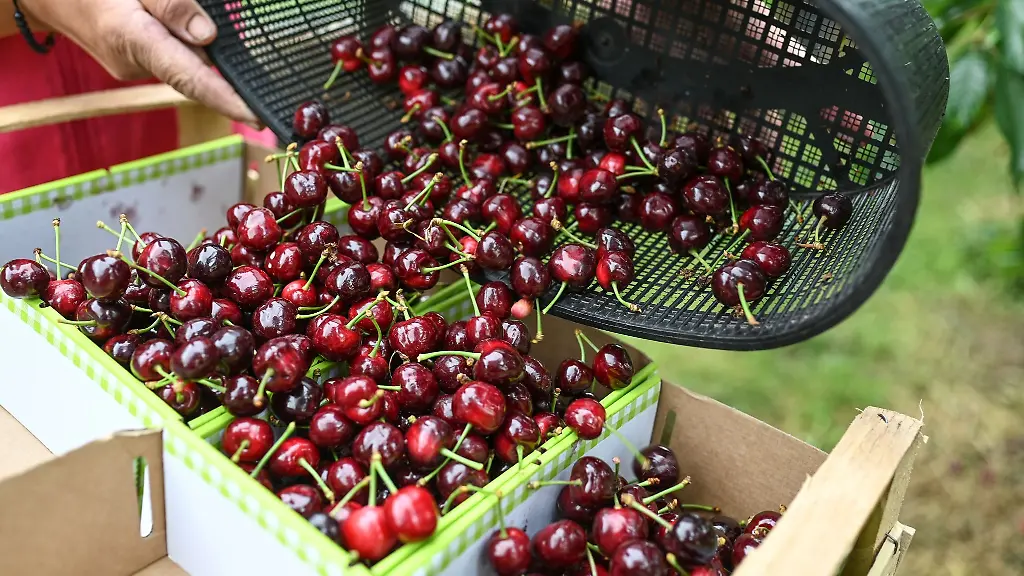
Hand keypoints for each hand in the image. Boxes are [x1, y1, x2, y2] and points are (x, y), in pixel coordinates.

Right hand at [20, 0, 258, 125]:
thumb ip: (170, 4)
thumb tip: (207, 35)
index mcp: (133, 40)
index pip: (191, 79)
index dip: (228, 100)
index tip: (259, 118)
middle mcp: (134, 63)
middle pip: (193, 69)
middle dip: (223, 70)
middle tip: (248, 65)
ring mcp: (131, 66)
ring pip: (181, 61)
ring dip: (200, 53)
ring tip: (204, 43)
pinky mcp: (131, 61)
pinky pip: (168, 56)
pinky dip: (183, 47)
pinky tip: (188, 34)